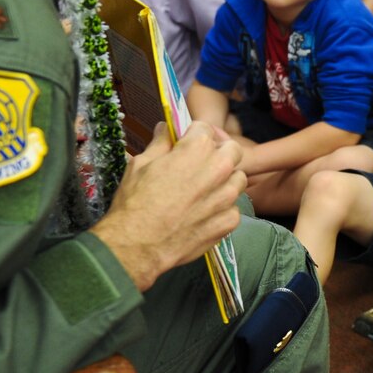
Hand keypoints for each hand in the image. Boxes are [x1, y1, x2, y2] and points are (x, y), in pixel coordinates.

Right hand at [89, 123, 245, 290]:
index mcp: (197, 149)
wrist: (137, 244)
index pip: (205, 128)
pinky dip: (221, 209)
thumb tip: (166, 129)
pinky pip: (233, 208)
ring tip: (203, 190)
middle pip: (232, 151)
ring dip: (224, 181)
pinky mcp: (228, 221)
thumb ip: (160, 143)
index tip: (187, 142)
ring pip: (237, 180)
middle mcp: (218, 169)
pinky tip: (203, 214)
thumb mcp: (140, 164)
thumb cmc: (135, 202)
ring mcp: (226, 197)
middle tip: (201, 163)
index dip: (194, 134)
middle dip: (218, 152)